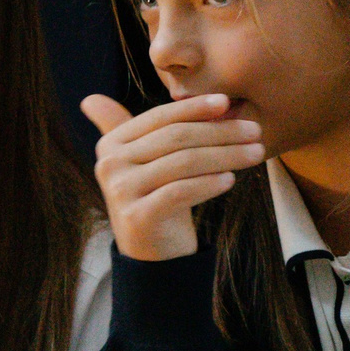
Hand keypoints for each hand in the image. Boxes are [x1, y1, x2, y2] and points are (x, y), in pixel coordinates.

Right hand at [81, 92, 265, 260]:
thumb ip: (142, 129)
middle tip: (256, 131)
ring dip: (226, 155)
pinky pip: (180, 192)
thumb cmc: (159, 197)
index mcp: (111, 143)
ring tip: (256, 153)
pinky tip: (231, 179)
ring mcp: (121, 191)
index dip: (195, 108)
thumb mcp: (147, 160)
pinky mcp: (137, 216)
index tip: (228, 102)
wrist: (153, 252)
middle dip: (221, 132)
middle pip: (176, 139)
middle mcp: (110, 164)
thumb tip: (93, 98)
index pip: (160, 117)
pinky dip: (209, 184)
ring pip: (183, 163)